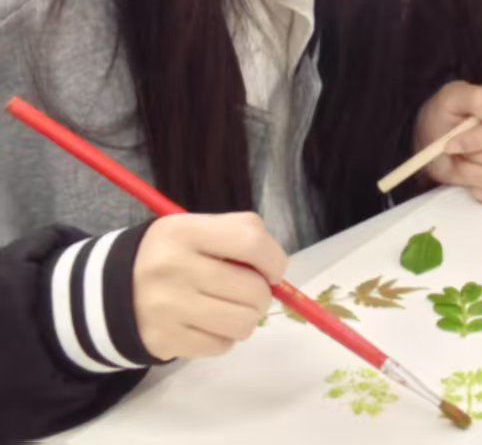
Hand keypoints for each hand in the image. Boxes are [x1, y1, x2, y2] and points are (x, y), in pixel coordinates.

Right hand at [133, 212, 285, 360]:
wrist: (111, 289)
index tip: (274, 271)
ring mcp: (166, 308)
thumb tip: (277, 272)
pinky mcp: (163, 340)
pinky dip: (224, 338)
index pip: (251, 241)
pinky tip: (209, 324)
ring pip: (242, 323)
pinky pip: (221, 346)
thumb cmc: (172, 254)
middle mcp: (172, 268)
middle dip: (263, 295)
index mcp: (184, 232)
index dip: (274, 259)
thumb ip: (239, 237)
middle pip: (252, 289)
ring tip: (232, 309)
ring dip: (248, 319)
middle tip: (251, 293)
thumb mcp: (197, 229)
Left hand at [414, 81, 481, 205]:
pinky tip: (469, 170)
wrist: (437, 139)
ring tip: (461, 156)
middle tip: (451, 147)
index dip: (478, 138)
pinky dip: (475, 186)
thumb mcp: (451, 98)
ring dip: (468, 170)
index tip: (452, 141)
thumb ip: (475, 98)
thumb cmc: (447, 114)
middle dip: (471, 155)